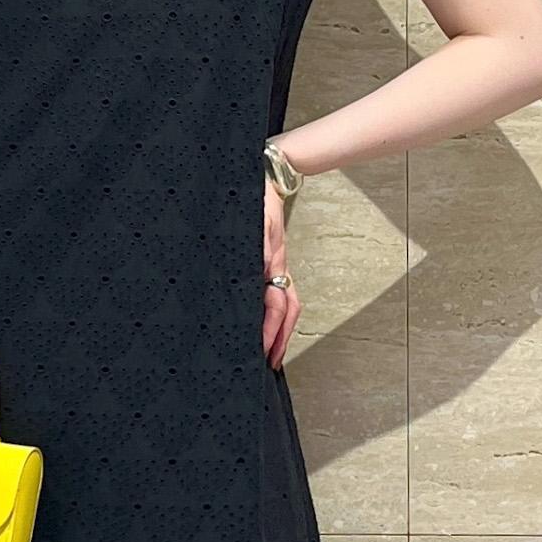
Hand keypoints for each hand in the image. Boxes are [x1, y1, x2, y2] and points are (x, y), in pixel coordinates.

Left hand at [261, 175, 299, 369]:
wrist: (264, 179)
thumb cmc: (256, 200)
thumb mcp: (255, 223)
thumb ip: (257, 247)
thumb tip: (261, 270)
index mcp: (272, 263)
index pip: (275, 306)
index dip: (269, 330)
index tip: (263, 350)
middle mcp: (275, 269)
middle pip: (286, 312)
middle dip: (279, 340)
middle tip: (271, 362)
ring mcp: (274, 267)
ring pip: (285, 305)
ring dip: (280, 330)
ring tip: (272, 352)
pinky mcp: (268, 263)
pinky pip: (276, 293)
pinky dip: (274, 314)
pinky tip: (265, 323)